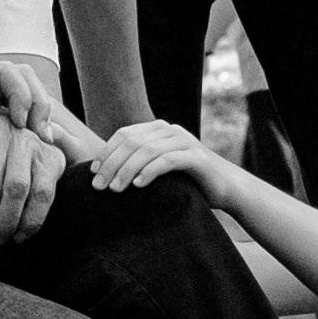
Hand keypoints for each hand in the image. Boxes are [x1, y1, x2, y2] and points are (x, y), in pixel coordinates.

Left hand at [0, 78, 64, 245]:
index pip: (2, 72)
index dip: (20, 92)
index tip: (20, 124)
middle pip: (25, 79)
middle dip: (40, 104)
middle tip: (42, 136)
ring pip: (30, 100)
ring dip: (42, 121)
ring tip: (46, 148)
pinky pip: (24, 124)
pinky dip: (36, 138)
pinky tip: (39, 159)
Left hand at [90, 119, 225, 201]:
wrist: (225, 186)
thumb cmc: (187, 180)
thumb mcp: (159, 167)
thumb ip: (139, 162)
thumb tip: (105, 171)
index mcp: (158, 129)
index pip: (124, 135)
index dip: (106, 152)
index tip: (92, 172)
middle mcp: (170, 130)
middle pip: (132, 142)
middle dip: (112, 163)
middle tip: (98, 186)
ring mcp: (184, 141)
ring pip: (147, 150)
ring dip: (127, 170)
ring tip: (115, 189)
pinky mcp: (196, 157)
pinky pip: (168, 160)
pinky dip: (150, 171)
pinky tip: (139, 185)